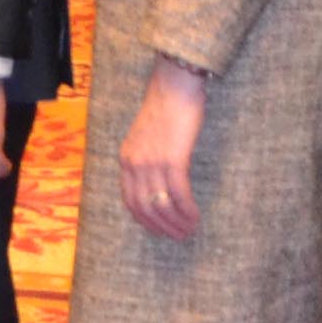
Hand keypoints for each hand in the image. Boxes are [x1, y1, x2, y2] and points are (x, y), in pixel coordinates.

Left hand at [116, 63, 205, 239]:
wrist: (175, 85)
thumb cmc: (165, 107)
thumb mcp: (145, 136)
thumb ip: (146, 158)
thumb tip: (157, 183)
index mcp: (126, 159)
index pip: (130, 201)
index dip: (145, 221)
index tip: (160, 230)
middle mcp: (135, 164)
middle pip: (145, 208)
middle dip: (163, 227)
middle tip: (180, 237)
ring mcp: (152, 162)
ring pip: (162, 205)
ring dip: (177, 222)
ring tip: (190, 230)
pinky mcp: (173, 159)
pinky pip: (179, 194)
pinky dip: (187, 210)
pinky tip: (195, 216)